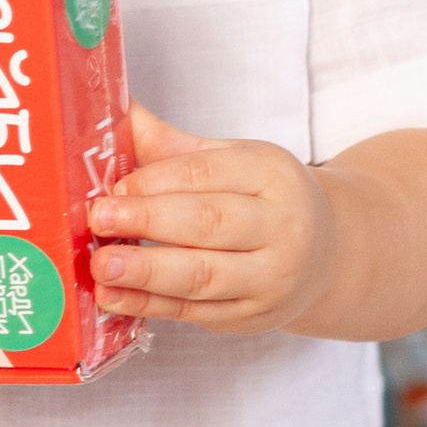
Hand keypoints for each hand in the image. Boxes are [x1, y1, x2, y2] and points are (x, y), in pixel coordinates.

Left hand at [86, 104, 335, 333]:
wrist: (326, 256)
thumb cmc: (264, 200)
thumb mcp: (231, 161)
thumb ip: (169, 145)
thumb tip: (110, 110)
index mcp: (271, 174)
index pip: (207, 173)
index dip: (155, 179)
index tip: (114, 185)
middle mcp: (280, 226)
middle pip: (208, 222)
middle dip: (149, 220)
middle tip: (100, 219)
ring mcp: (269, 278)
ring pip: (203, 275)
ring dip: (147, 272)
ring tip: (103, 266)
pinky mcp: (250, 316)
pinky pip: (194, 311)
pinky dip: (150, 306)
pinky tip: (114, 297)